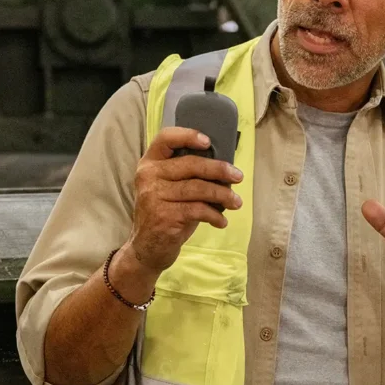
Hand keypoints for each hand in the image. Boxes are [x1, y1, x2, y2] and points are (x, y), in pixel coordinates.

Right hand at [126, 127, 243, 274]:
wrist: (147, 248)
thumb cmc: (165, 214)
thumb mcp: (170, 189)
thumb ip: (187, 175)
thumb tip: (224, 168)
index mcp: (149, 164)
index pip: (165, 139)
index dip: (188, 135)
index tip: (209, 141)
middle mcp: (148, 176)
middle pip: (191, 164)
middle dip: (219, 170)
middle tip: (238, 176)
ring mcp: (154, 196)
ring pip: (198, 188)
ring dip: (223, 195)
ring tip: (236, 202)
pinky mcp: (163, 216)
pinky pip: (198, 210)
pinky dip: (215, 215)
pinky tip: (222, 221)